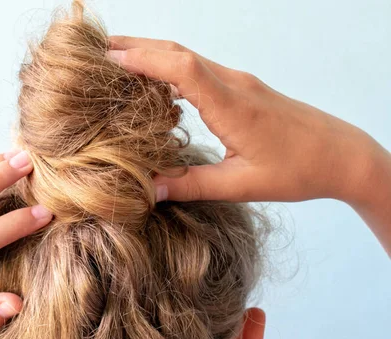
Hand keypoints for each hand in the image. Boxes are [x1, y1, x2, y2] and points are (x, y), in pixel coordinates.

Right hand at [108, 36, 384, 204]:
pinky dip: (170, 66)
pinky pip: (198, 68)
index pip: (181, 67)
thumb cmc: (298, 169)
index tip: (108, 60)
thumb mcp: (242, 185)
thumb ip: (192, 185)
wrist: (341, 154)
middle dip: (137, 46)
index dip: (142, 59)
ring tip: (118, 61)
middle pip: (178, 51)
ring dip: (152, 53)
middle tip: (99, 52)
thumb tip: (148, 190)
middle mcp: (234, 84)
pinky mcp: (242, 88)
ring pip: (187, 56)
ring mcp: (239, 82)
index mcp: (233, 105)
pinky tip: (155, 80)